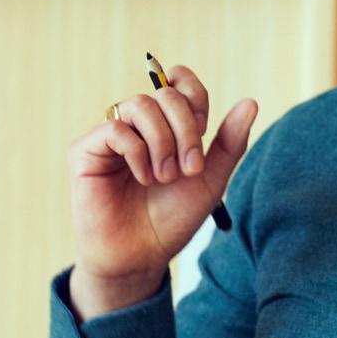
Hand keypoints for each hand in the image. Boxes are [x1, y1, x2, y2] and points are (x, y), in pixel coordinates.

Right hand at [68, 64, 257, 318]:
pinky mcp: (85, 150)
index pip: (180, 83)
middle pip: (165, 94)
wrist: (143, 254)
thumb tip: (251, 102)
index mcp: (169, 125)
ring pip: (139, 105)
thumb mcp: (211, 178)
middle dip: (186, 131)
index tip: (203, 132)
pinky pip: (115, 129)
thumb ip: (230, 141)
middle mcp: (138, 124)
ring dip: (163, 142)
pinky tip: (144, 178)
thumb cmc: (174, 217)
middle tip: (189, 169)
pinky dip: (137, 153)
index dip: (195, 98)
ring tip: (166, 177)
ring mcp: (110, 135)